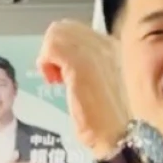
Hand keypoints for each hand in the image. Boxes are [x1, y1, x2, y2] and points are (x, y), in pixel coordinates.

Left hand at [37, 19, 131, 157]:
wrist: (117, 134)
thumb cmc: (108, 117)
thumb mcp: (97, 82)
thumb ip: (84, 65)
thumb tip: (61, 59)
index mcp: (112, 46)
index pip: (76, 30)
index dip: (62, 48)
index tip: (63, 70)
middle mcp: (106, 44)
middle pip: (64, 28)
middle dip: (52, 49)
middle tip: (55, 74)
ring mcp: (95, 52)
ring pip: (56, 35)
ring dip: (48, 56)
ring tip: (55, 78)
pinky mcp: (81, 65)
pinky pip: (52, 48)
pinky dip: (46, 62)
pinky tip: (53, 80)